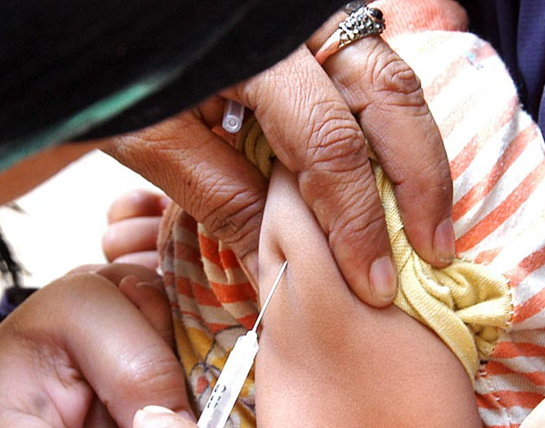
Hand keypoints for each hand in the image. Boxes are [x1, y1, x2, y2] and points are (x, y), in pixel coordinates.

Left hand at [104, 1, 456, 307]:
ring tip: (432, 223)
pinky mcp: (313, 28)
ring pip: (393, 76)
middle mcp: (297, 24)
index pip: (328, 144)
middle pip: (388, 94)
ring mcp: (311, 18)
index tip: (373, 284)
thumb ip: (220, 197)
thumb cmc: (115, 73)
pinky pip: (372, 70)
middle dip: (421, 180)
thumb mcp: (153, 140)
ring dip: (419, 153)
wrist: (108, 23)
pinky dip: (393, 129)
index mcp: (253, 52)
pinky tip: (399, 179)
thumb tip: (282, 271)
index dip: (356, 221)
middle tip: (437, 251)